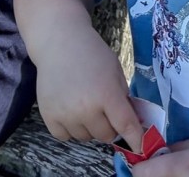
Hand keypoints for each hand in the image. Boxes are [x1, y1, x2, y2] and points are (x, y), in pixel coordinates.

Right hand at [33, 30, 143, 149]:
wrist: (60, 43)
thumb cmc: (92, 54)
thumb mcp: (116, 71)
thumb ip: (122, 96)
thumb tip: (129, 121)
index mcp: (107, 94)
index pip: (125, 125)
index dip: (135, 139)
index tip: (140, 146)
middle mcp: (86, 108)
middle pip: (105, 135)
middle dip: (109, 126)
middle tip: (104, 110)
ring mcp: (66, 114)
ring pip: (85, 138)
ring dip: (89, 127)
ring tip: (85, 106)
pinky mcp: (49, 116)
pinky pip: (64, 136)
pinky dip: (70, 129)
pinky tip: (70, 111)